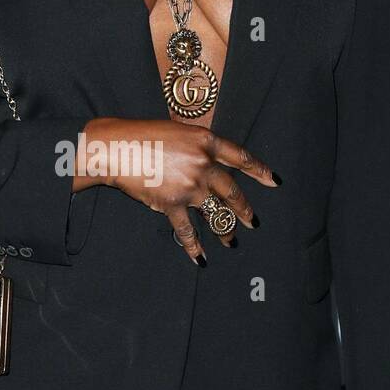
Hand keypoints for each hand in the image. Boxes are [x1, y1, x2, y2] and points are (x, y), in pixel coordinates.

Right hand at [73, 116, 280, 260]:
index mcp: (206, 141)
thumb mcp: (177, 131)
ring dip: (225, 230)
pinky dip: (194, 246)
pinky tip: (201, 258)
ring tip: (232, 241)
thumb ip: (197, 147)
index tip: (273, 181)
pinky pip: (187, 230)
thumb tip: (209, 162)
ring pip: (216, 213)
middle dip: (244, 209)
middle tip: (253, 221)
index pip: (240, 157)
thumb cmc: (142, 135)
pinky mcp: (172, 203)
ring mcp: (189, 186)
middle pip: (232, 191)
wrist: (116, 148)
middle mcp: (203, 164)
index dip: (259, 170)